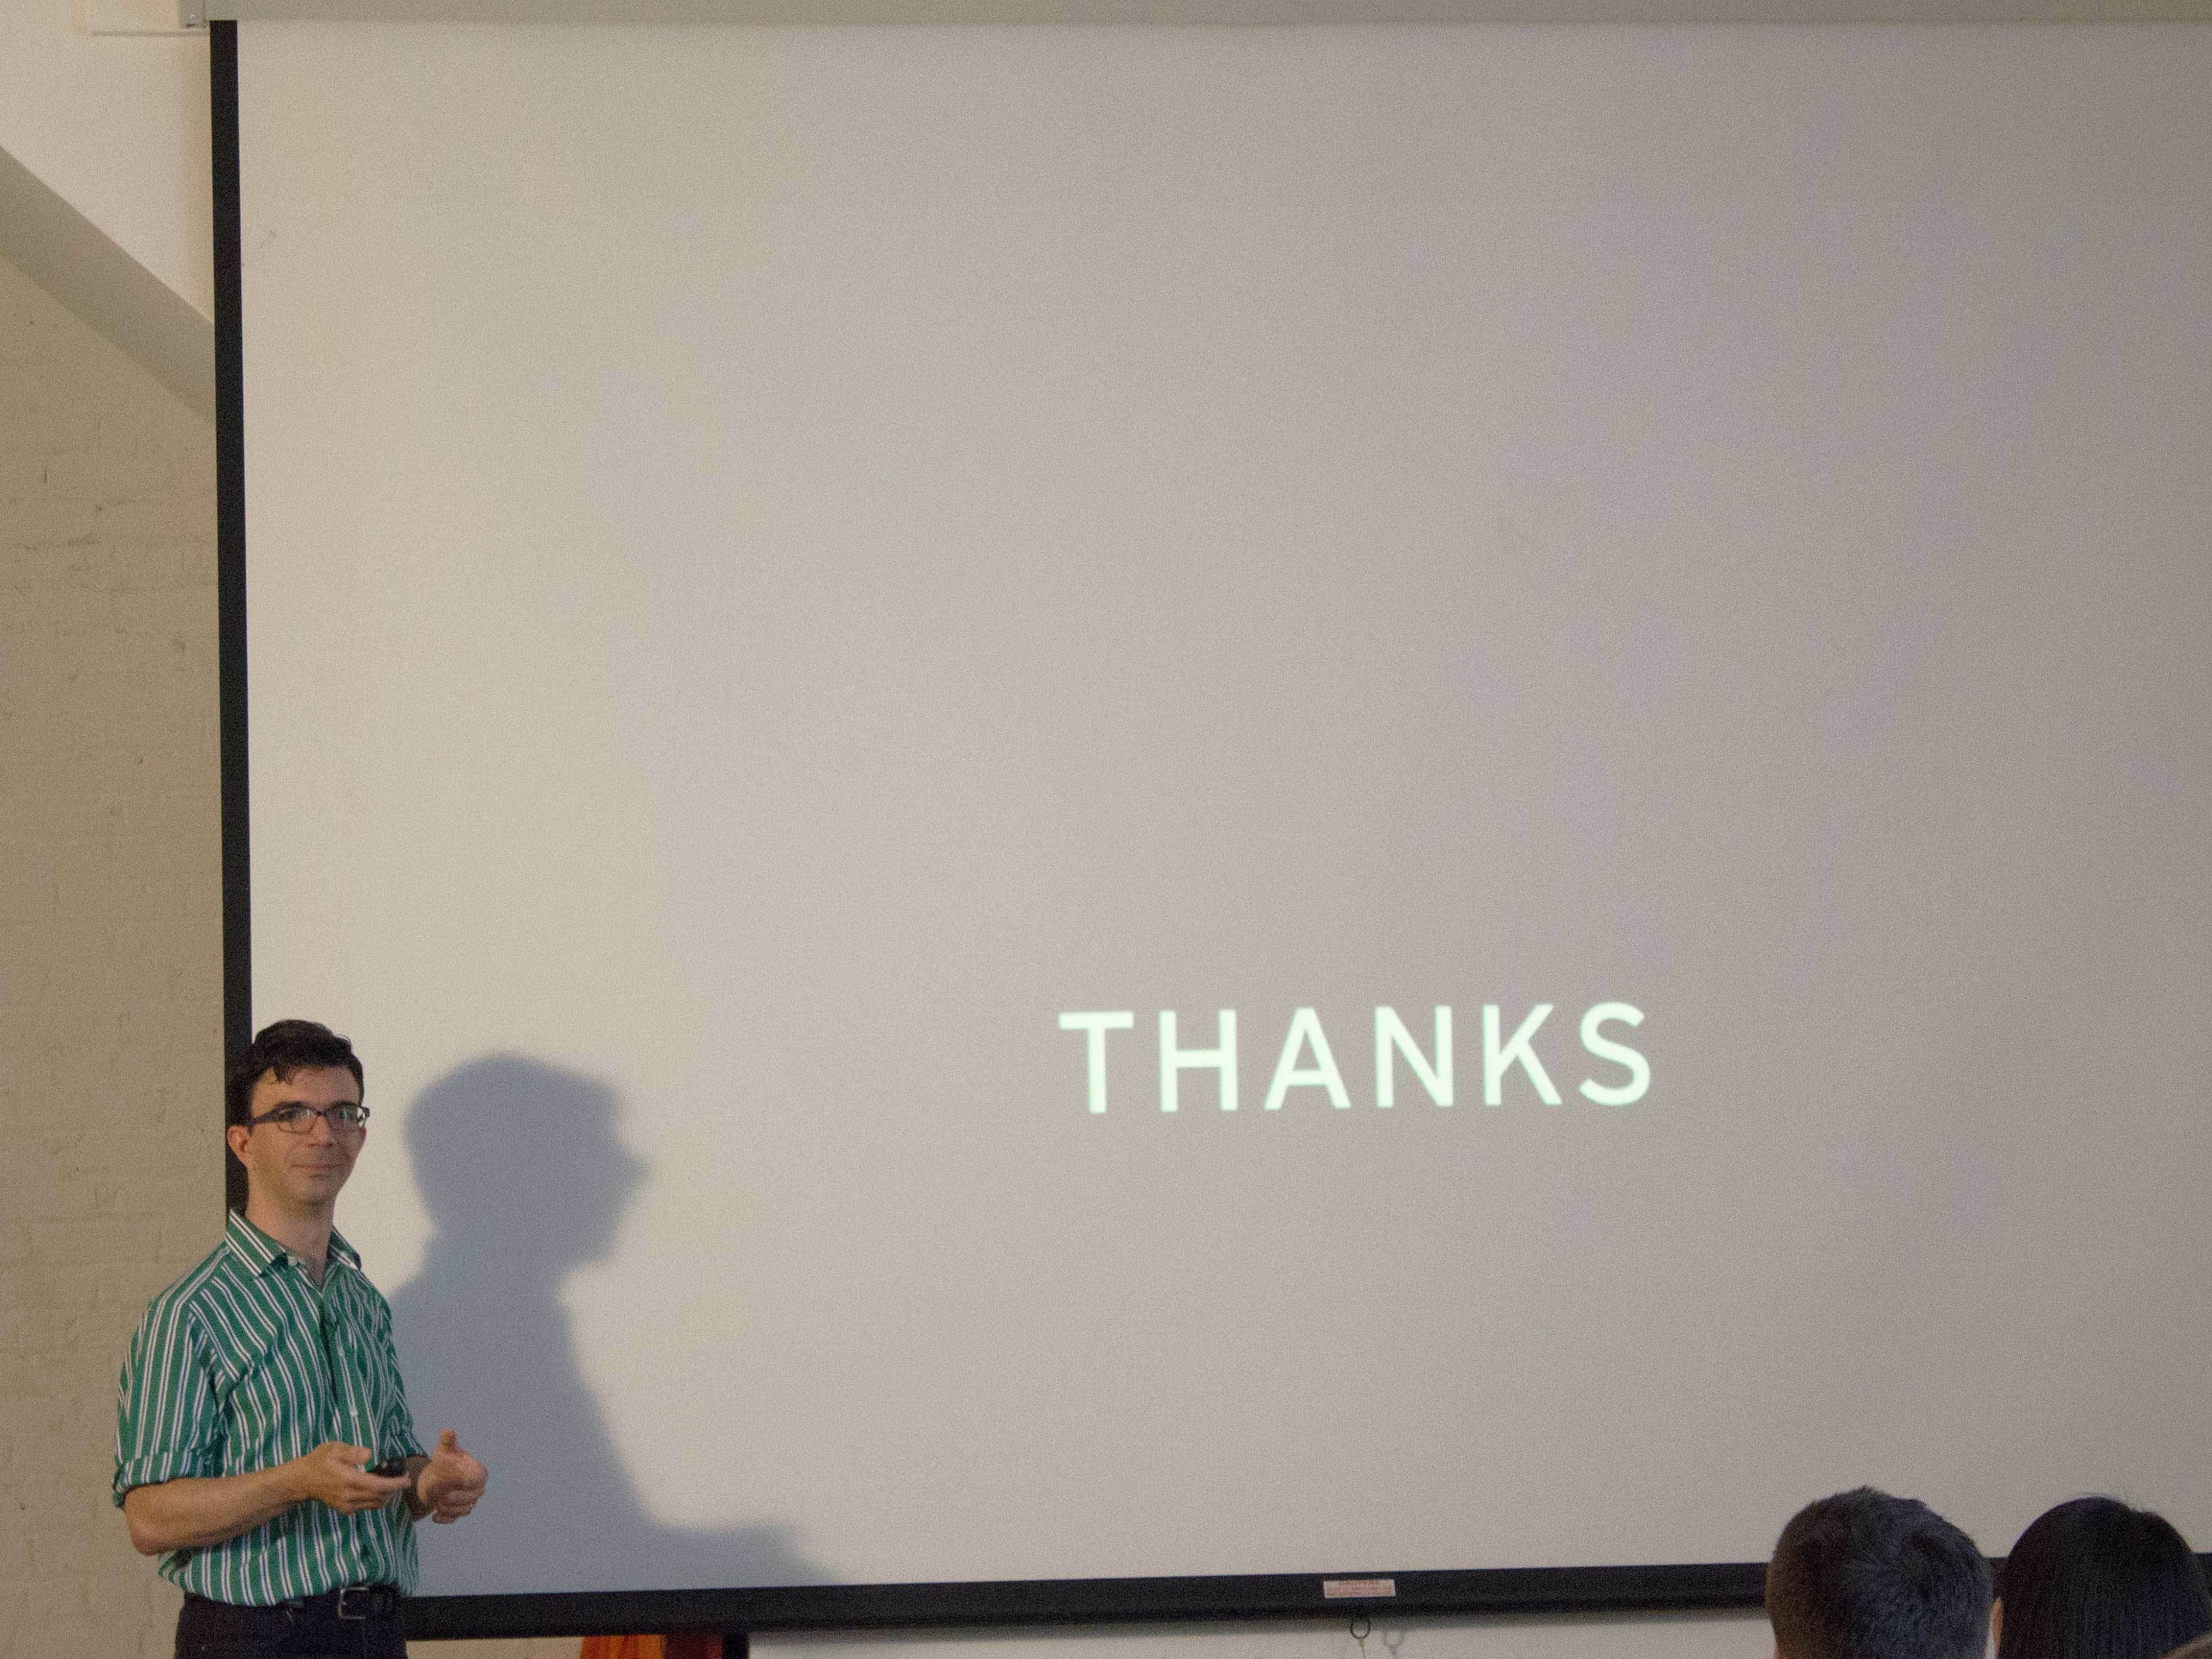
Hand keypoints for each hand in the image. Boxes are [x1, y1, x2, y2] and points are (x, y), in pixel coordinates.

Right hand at [290, 1443, 411, 1515]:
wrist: (302, 1481)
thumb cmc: (319, 1461)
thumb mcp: (334, 1449)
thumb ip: (352, 1452)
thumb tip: (369, 1455)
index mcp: (348, 1480)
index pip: (378, 1485)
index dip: (395, 1484)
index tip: (407, 1479)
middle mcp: (348, 1496)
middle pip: (379, 1497)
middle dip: (395, 1489)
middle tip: (403, 1478)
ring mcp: (345, 1505)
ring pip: (374, 1504)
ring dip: (386, 1495)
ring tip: (391, 1483)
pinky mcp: (344, 1510)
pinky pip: (365, 1507)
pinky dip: (375, 1499)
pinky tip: (376, 1488)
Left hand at [414, 1429, 487, 1523]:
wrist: (437, 1477)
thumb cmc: (445, 1461)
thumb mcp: (444, 1450)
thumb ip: (447, 1442)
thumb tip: (447, 1432)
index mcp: (479, 1473)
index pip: (477, 1479)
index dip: (463, 1481)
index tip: (448, 1479)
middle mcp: (478, 1490)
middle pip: (470, 1497)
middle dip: (452, 1496)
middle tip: (434, 1489)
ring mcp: (469, 1503)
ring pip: (462, 1510)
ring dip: (447, 1507)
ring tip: (434, 1500)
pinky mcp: (458, 1514)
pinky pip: (455, 1519)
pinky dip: (445, 1519)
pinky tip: (435, 1516)